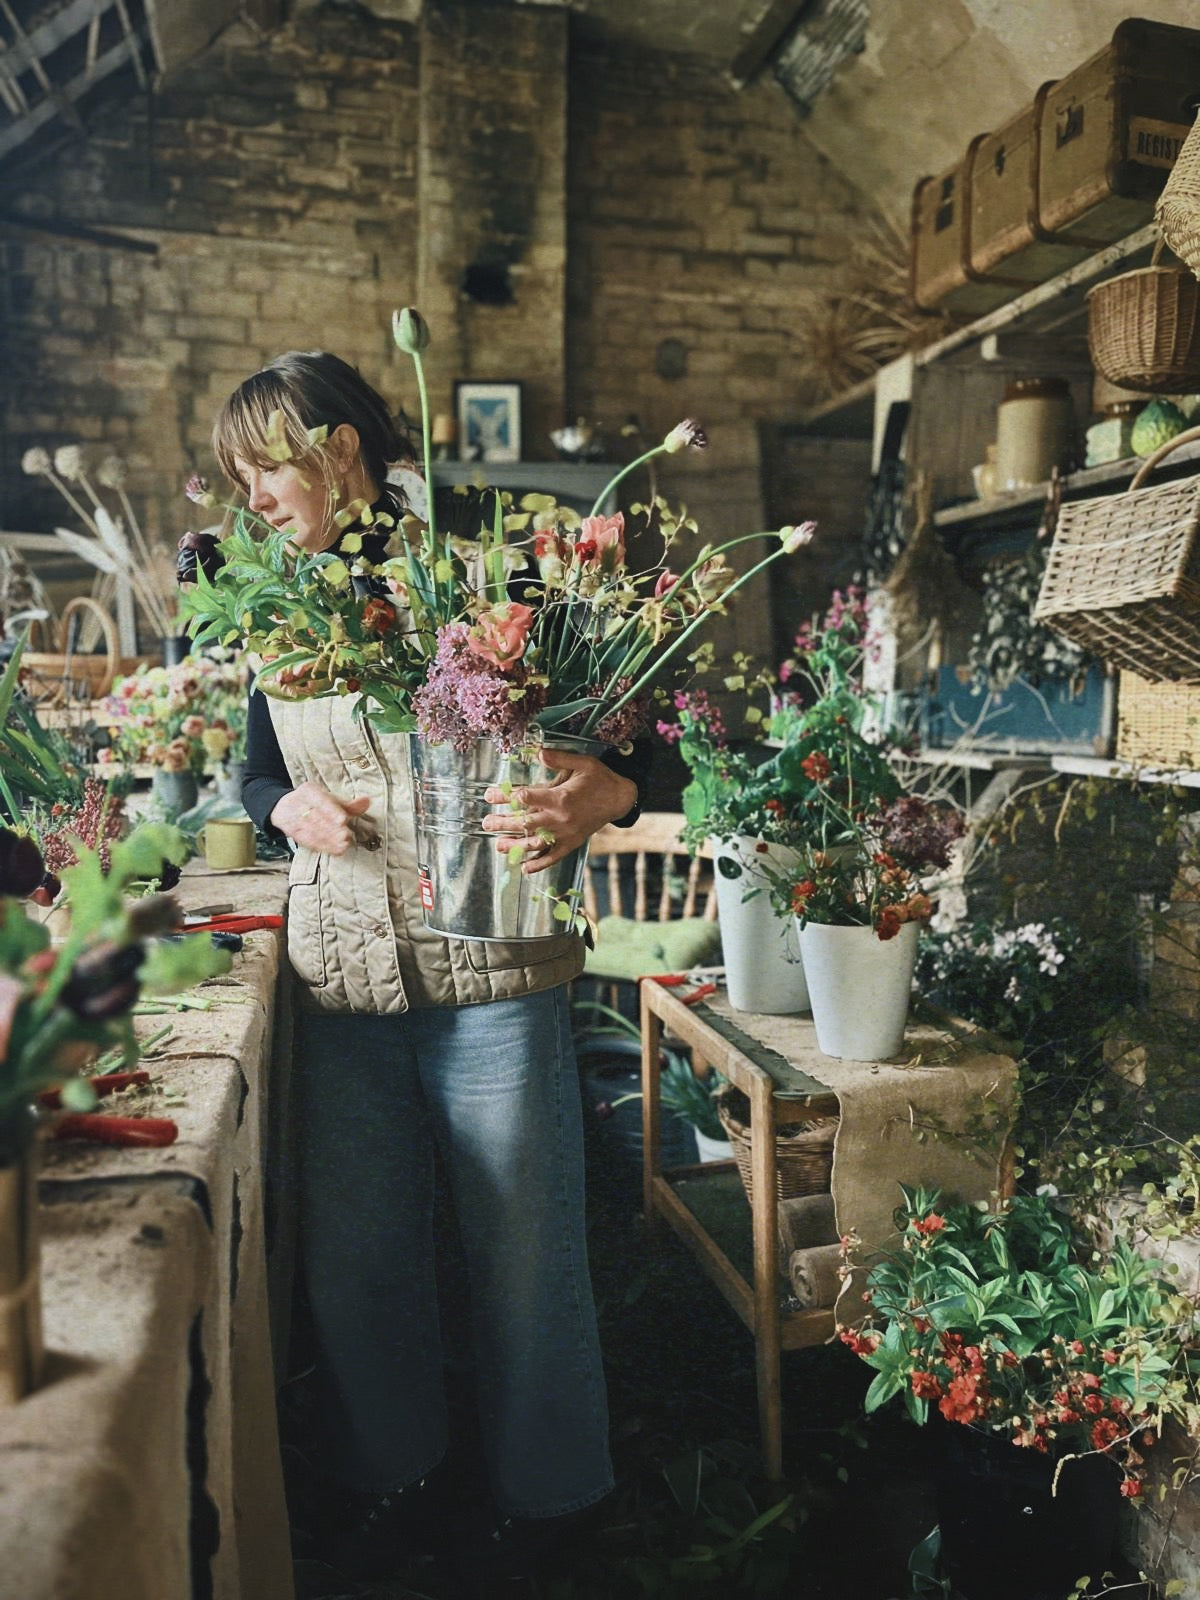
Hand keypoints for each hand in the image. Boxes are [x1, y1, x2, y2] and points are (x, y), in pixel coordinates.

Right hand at [270, 782, 369, 854]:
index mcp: (309, 791)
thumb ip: (349, 804)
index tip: (343, 820)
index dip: (332, 811)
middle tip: (346, 837)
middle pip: (317, 817)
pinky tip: (336, 851)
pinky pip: (308, 841)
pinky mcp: (292, 832)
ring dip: (329, 840)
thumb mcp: (328, 799)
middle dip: (332, 829)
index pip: (320, 800)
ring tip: (343, 845)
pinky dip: (323, 847)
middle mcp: (299, 803)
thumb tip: (367, 801)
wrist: (283, 807)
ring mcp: (293, 818)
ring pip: (312, 831)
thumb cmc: (313, 802)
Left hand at [482, 750, 636, 874]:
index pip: (526, 798)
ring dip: (516, 846)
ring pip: (536, 843)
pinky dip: (539, 864)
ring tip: (499, 847)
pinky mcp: (572, 843)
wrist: (620, 799)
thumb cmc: (600, 779)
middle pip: (525, 823)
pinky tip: (524, 868)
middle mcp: (561, 819)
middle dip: (503, 823)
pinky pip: (553, 857)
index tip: (490, 795)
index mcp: (561, 798)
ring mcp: (566, 834)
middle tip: (486, 823)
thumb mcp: (582, 763)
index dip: (505, 797)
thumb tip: (538, 752)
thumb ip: (558, 758)